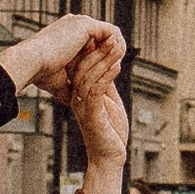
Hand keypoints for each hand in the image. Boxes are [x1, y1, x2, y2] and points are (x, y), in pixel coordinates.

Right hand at [0, 13, 124, 106]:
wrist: (31, 63)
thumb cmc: (40, 73)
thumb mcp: (58, 80)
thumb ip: (70, 84)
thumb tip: (73, 100)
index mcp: (66, 33)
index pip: (90, 41)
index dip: (100, 55)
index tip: (107, 69)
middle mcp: (73, 24)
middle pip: (101, 34)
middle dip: (110, 50)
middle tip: (118, 66)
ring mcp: (80, 22)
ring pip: (108, 33)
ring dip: (116, 47)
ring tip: (121, 63)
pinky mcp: (86, 25)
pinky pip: (112, 32)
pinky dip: (118, 44)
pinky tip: (120, 58)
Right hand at [69, 44, 130, 173]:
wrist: (109, 158)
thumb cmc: (110, 131)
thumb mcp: (109, 101)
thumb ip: (107, 84)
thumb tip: (111, 64)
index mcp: (79, 95)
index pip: (80, 67)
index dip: (89, 50)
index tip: (101, 35)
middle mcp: (77, 99)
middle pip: (82, 68)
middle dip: (97, 51)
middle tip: (110, 36)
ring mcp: (83, 107)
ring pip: (89, 77)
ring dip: (104, 60)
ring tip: (117, 47)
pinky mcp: (92, 116)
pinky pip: (97, 92)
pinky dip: (107, 77)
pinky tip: (117, 66)